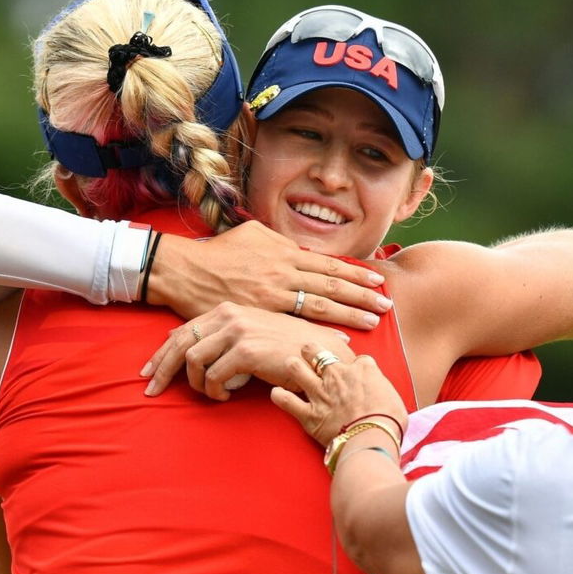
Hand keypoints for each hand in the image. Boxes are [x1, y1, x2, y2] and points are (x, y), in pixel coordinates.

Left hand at [141, 302, 353, 399]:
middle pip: (180, 343)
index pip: (183, 329)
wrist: (321, 353)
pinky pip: (214, 377)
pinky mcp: (246, 351)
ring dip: (199, 384)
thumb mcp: (250, 333)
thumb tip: (183, 342)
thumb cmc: (287, 347)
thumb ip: (221, 334)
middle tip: (152, 390)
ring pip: (193, 361)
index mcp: (228, 309)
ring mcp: (237, 331)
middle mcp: (229, 315)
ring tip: (214, 393)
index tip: (150, 372)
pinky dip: (216, 391)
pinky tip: (228, 395)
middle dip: (162, 370)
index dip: (161, 353)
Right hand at [146, 221, 391, 329]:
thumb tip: (303, 251)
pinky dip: (317, 331)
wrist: (185, 271)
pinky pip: (293, 324)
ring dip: (349, 315)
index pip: (329, 265)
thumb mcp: (255, 234)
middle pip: (332, 286)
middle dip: (362, 297)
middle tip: (386, 307)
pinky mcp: (259, 315)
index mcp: (285, 253)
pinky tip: (335, 339)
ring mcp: (272, 296)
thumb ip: (283, 243)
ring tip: (372, 323)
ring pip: (319, 306)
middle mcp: (283, 273)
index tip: (378, 282)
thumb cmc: (220, 251)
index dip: (356, 275)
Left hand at [271, 344, 408, 446]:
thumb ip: (383, 389)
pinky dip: (280, 396)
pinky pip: (287, 401)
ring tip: (290, 364)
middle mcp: (338, 376)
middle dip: (312, 349)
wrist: (372, 439)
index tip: (354, 369)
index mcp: (363, 370)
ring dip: (293, 366)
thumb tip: (382, 393)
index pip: (356, 358)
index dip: (354, 363)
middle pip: (318, 352)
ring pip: (297, 370)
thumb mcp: (395, 398)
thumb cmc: (390, 422)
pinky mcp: (309, 415)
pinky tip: (276, 393)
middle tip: (309, 350)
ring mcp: (320, 394)